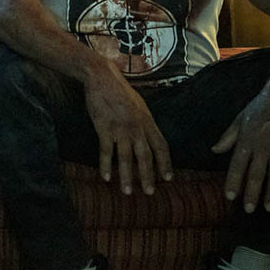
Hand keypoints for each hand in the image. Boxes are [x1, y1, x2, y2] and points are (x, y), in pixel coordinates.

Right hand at [83, 68, 172, 194]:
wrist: (102, 77)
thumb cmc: (119, 91)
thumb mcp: (139, 105)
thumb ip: (144, 121)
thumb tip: (148, 135)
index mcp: (148, 121)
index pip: (161, 146)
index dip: (165, 164)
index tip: (168, 179)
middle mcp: (137, 127)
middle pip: (146, 156)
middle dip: (148, 176)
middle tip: (149, 193)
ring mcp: (120, 128)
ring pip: (126, 157)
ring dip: (127, 176)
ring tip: (127, 192)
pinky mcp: (104, 127)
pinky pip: (106, 151)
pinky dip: (105, 165)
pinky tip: (105, 177)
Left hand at [212, 80, 269, 212]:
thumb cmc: (260, 106)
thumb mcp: (240, 118)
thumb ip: (228, 137)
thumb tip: (214, 151)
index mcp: (247, 139)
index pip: (237, 166)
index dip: (233, 182)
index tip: (230, 197)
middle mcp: (264, 146)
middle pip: (256, 175)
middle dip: (251, 194)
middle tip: (248, 209)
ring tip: (268, 208)